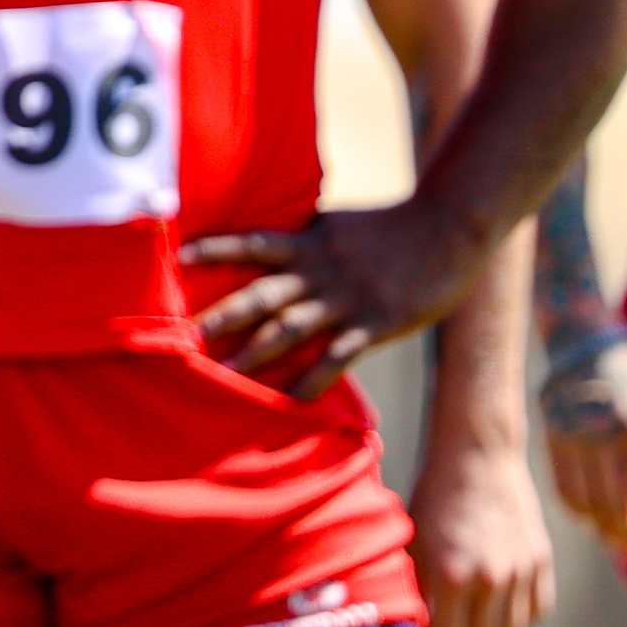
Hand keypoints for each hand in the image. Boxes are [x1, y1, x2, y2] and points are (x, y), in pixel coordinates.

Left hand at [183, 202, 485, 394]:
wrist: (448, 227)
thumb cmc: (391, 226)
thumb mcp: (338, 224)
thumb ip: (304, 238)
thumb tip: (269, 244)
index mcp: (309, 240)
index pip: (252, 243)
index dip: (215, 248)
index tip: (177, 258)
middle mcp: (319, 269)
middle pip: (261, 293)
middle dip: (221, 314)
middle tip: (183, 334)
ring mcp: (345, 298)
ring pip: (290, 329)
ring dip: (254, 353)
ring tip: (222, 374)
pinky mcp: (374, 323)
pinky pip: (335, 357)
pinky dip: (311, 380)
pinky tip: (289, 402)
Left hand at [407, 436, 554, 626]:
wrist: (477, 456)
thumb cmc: (434, 495)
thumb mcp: (414, 540)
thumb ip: (417, 585)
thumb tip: (413, 624)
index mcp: (450, 573)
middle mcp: (491, 578)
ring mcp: (521, 571)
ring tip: (473, 623)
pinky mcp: (542, 562)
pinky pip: (537, 611)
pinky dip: (520, 616)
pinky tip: (500, 605)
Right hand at [544, 333, 626, 558]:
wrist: (583, 345)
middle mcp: (604, 435)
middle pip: (615, 507)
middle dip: (626, 537)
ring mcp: (573, 436)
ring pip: (584, 502)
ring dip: (599, 527)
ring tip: (610, 536)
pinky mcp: (551, 436)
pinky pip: (561, 487)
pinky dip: (575, 509)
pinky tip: (587, 513)